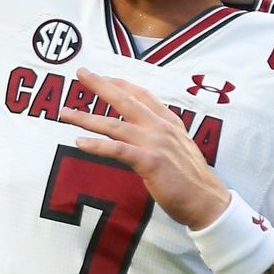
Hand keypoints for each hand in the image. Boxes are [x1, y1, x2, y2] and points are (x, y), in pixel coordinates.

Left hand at [59, 68, 230, 230]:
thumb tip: (145, 134)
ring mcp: (155, 143)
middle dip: (101, 85)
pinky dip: (97, 145)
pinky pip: (117, 150)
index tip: (103, 76)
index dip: (121, 83)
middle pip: (125, 100)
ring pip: (115, 125)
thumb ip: (162, 136)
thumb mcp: (179, 148)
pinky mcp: (150, 162)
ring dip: (86, 118)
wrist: (207, 201)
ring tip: (65, 113)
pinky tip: (79, 142)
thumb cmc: (191, 180)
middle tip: (81, 72)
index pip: (142, 95)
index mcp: (169, 122)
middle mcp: (161, 127)